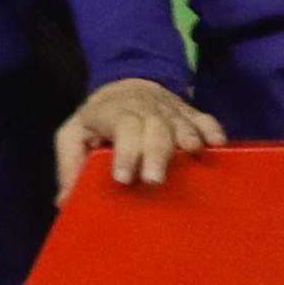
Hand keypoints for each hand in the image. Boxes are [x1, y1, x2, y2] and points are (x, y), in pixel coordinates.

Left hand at [58, 75, 219, 197]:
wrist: (129, 83)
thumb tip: (66, 201)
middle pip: (155, 126)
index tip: (122, 177)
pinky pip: (205, 119)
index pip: (123, 126)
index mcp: (114, 113)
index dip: (125, 150)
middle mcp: (145, 109)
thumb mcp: (73, 134)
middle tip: (154, 180)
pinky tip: (217, 145)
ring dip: (187, 138)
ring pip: (181, 122)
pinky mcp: (189, 114)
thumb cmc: (99, 119)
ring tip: (190, 156)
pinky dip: (212, 130)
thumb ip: (69, 164)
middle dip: (156, 152)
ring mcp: (170, 110)